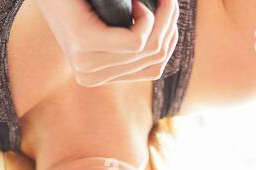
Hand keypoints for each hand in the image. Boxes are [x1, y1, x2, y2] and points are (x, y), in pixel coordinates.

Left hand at [36, 0, 178, 87]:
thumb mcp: (105, 21)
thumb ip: (125, 36)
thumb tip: (163, 40)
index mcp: (97, 75)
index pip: (153, 67)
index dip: (170, 37)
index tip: (167, 9)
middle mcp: (90, 76)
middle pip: (155, 58)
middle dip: (170, 24)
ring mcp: (86, 62)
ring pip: (149, 49)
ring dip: (163, 17)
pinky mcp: (85, 42)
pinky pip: (135, 42)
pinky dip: (146, 18)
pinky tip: (136, 2)